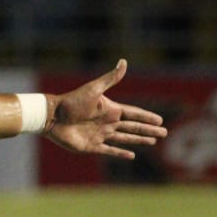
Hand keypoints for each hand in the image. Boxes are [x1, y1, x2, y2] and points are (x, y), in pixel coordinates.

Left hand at [44, 59, 167, 159]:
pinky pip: (110, 151)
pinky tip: (132, 155)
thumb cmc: (72, 102)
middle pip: (133, 127)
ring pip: (125, 138)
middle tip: (164, 133)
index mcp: (110, 109)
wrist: (52, 117)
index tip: (160, 120)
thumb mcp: (94, 89)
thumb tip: (124, 61)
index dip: (147, 117)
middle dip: (148, 130)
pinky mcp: (91, 146)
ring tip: (153, 142)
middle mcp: (107, 122)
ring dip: (139, 140)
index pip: (134, 113)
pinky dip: (121, 153)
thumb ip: (110, 78)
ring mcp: (100, 135)